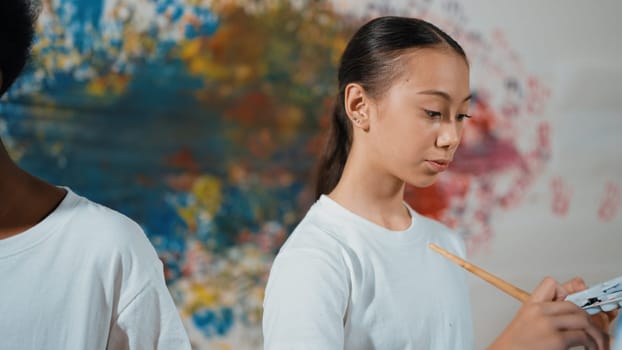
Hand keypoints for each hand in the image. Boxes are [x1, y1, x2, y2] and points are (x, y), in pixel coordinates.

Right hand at [488, 277, 609, 349]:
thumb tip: (565, 310)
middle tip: (591, 327)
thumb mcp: (525, 323)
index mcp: (529, 305)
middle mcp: (538, 311)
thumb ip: (543, 314)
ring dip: (593, 331)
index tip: (576, 303)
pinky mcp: (556, 340)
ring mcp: (547, 324)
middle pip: (573, 304)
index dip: (567, 291)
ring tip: (593, 340)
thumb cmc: (515, 345)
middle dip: (586, 316)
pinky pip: (582, 336)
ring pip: (582, 318)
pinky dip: (590, 343)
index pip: (551, 284)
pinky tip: (587, 347)